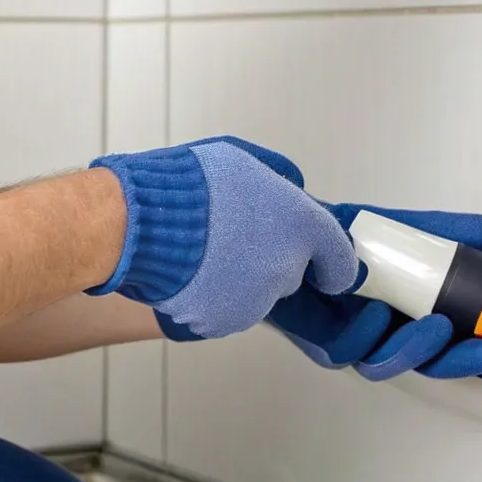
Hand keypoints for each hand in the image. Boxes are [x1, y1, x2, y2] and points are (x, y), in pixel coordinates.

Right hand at [88, 136, 355, 339]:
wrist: (140, 223)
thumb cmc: (190, 183)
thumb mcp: (243, 157)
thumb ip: (278, 179)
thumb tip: (292, 190)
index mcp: (302, 227)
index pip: (341, 261)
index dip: (331, 262)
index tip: (324, 266)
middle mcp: (286, 270)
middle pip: (289, 273)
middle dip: (269, 258)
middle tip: (234, 234)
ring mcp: (254, 302)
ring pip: (255, 294)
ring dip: (238, 278)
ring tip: (203, 252)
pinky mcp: (221, 323)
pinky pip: (223, 310)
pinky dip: (210, 295)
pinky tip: (189, 272)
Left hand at [262, 205, 481, 387]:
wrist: (280, 229)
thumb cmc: (336, 236)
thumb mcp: (397, 228)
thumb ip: (441, 232)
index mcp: (411, 313)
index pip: (458, 346)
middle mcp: (386, 333)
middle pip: (431, 365)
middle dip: (465, 364)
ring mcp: (354, 340)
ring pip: (390, 363)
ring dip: (418, 349)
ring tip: (438, 327)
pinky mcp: (319, 339)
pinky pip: (346, 349)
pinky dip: (365, 333)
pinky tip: (375, 313)